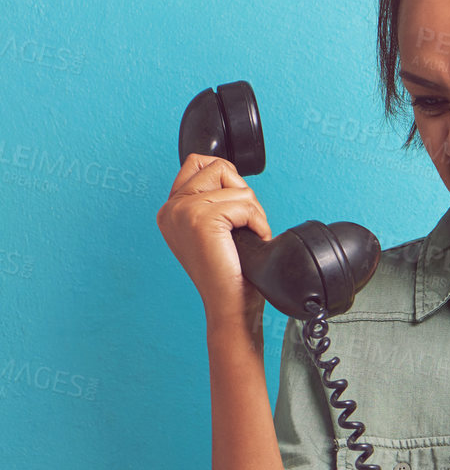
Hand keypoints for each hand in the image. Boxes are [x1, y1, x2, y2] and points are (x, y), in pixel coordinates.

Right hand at [156, 153, 272, 328]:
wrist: (229, 307)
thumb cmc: (230, 274)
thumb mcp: (214, 230)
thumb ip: (211, 201)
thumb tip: (229, 173)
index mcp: (170, 210)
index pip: (199, 162)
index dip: (228, 180)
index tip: (236, 214)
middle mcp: (171, 208)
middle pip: (219, 167)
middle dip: (243, 194)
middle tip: (245, 227)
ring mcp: (183, 211)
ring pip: (236, 186)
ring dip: (254, 212)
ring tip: (247, 239)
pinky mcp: (200, 219)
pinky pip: (245, 204)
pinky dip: (258, 223)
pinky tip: (251, 243)